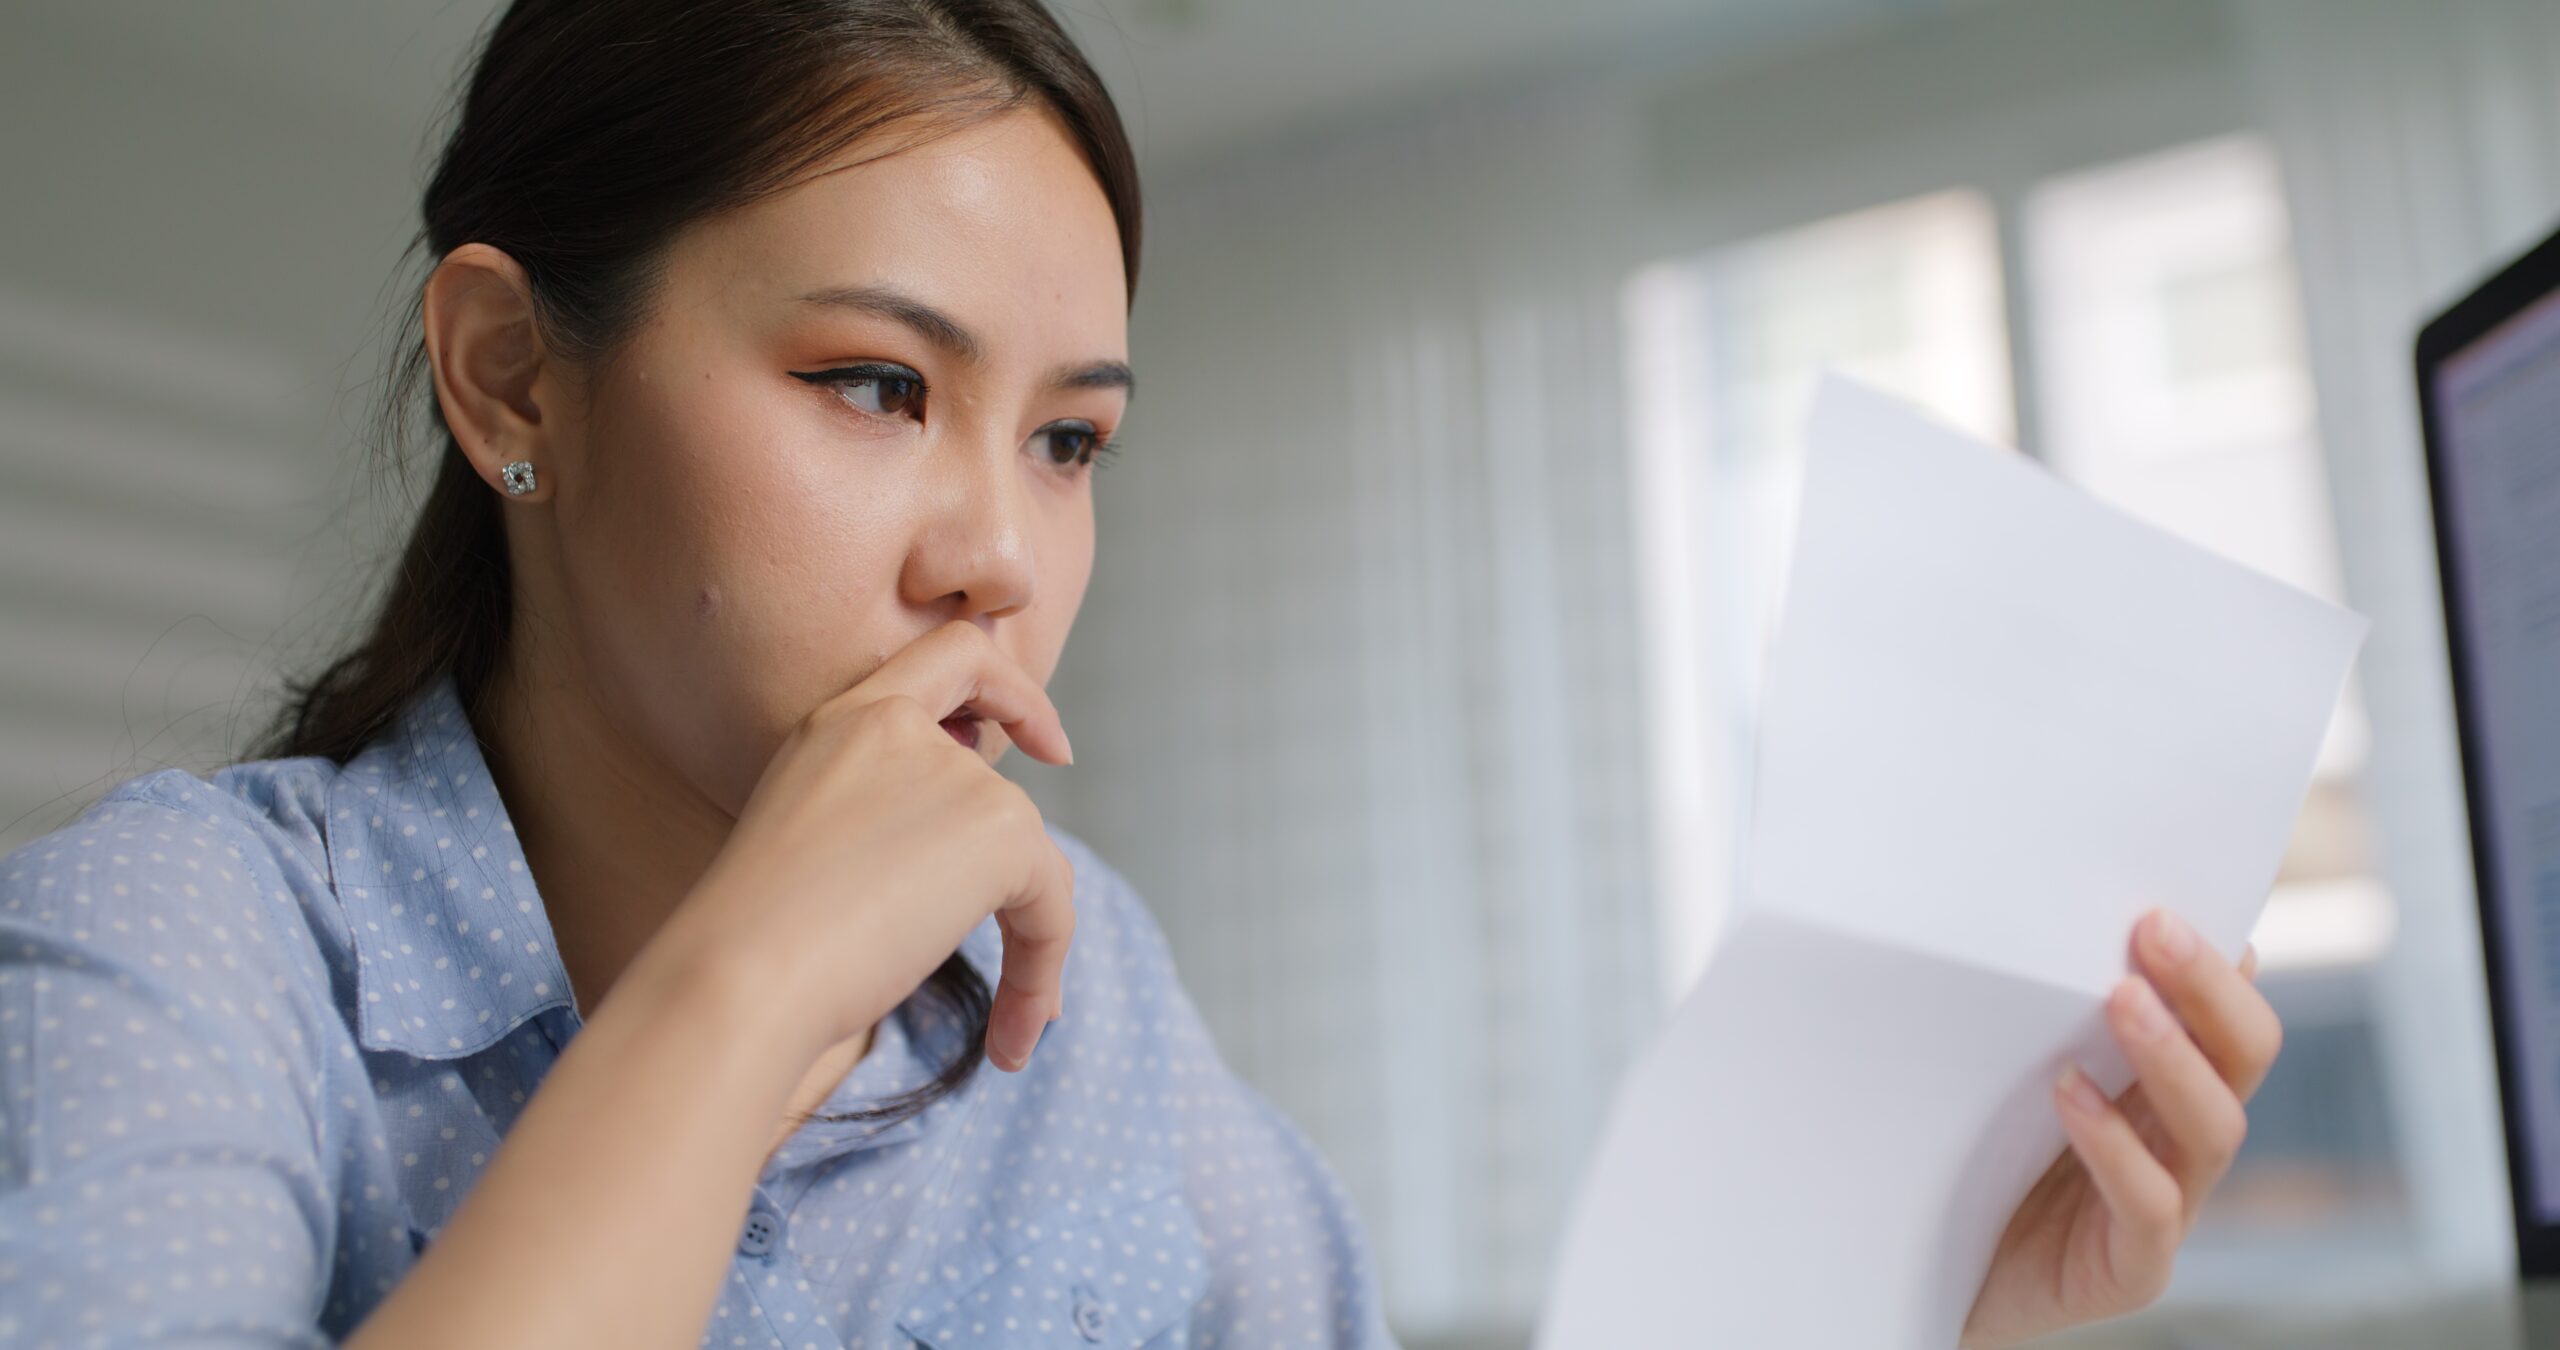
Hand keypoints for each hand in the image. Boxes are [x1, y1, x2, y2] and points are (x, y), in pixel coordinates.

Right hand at [643, 618, 1080, 1075]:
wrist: (737, 977)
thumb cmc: (748, 946)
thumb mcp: (808, 850)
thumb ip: (877, 823)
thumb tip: (957, 870)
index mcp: (841, 722)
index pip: (948, 655)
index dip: (1006, 687)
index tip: (1039, 744)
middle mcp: (898, 728)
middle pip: (998, 762)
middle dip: (1025, 798)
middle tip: (1040, 860)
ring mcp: (953, 773)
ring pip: (1027, 857)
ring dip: (1029, 944)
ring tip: (1005, 1033)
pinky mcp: (999, 829)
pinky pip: (1051, 906)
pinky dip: (1042, 975)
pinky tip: (1015, 1043)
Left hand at [1959, 908, 2281, 1348]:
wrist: (1937, 1278)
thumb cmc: (1973, 1162)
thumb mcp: (2008, 1070)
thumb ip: (2044, 1012)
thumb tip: (2051, 916)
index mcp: (2164, 1081)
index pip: (2224, 1008)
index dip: (2218, 957)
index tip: (2178, 895)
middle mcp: (2180, 1136)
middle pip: (2243, 1055)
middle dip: (2209, 988)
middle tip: (2156, 927)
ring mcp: (2168, 1204)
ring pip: (2213, 1124)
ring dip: (2172, 1055)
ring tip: (2123, 997)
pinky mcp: (2132, 1265)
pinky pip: (2150, 1205)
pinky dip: (2115, 1146)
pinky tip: (2071, 1094)